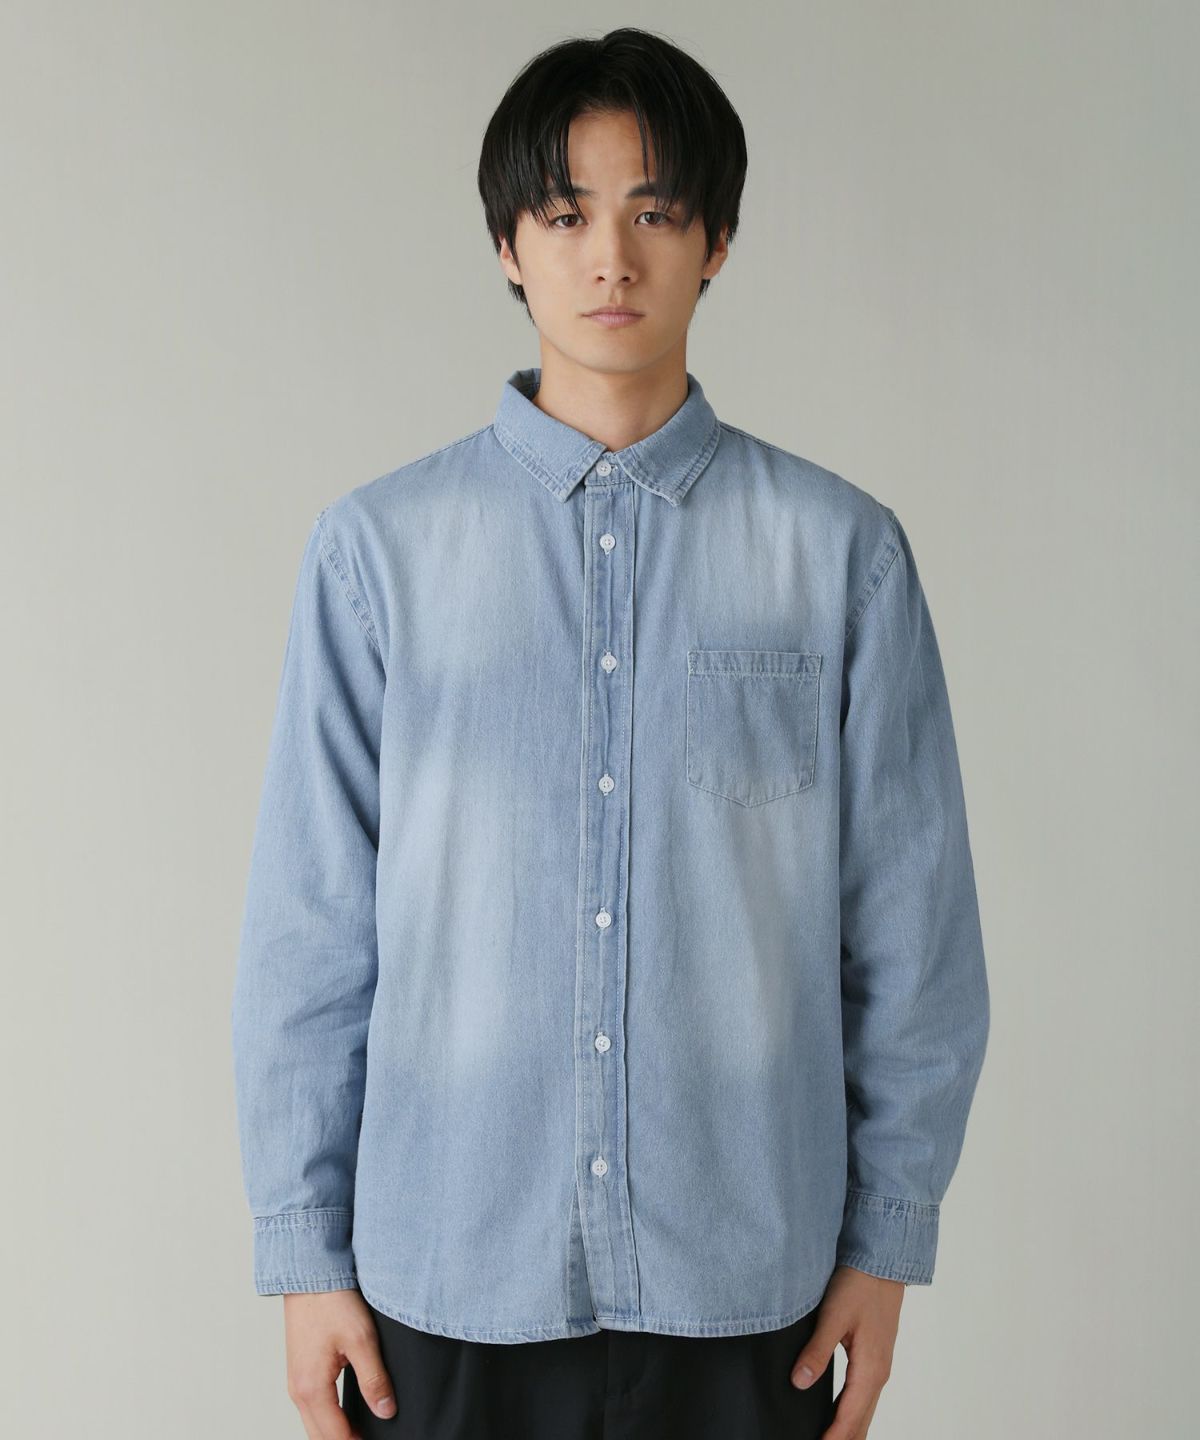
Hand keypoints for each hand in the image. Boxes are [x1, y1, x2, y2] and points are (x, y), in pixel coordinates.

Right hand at [283, 1289, 396, 1439]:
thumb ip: (374, 1380)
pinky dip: (326, 1418)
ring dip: (334, 1433)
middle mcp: (298, 1390)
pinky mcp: (299, 1370)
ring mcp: (296, 1381)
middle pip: (320, 1436)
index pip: (336, 1436)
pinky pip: (310, 1408)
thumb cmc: (332, 1302)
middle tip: (369, 1439)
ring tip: (360, 1433)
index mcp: (312, 1388)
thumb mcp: (362, 1341)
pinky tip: (344, 1415)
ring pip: (313, 1424)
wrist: (310, 1275)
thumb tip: (385, 1411)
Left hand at [790, 1264, 903, 1438]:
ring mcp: (879, 1367)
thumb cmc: (859, 1285)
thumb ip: (817, 1351)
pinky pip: (865, 1397)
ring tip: (829, 1439)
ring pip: (864, 1411)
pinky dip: (853, 1414)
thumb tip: (799, 1382)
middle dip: (842, 1439)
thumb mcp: (833, 1316)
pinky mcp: (876, 1358)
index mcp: (870, 1370)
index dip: (833, 1438)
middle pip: (860, 1422)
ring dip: (849, 1430)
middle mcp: (878, 1374)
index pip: (849, 1418)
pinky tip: (841, 1416)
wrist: (881, 1264)